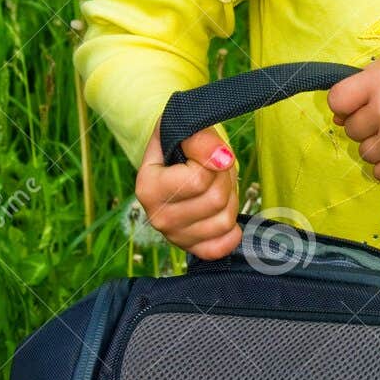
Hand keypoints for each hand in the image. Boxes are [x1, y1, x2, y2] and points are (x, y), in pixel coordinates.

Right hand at [135, 120, 242, 258]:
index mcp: (148, 188)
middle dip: (224, 177)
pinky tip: (221, 212)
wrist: (171, 163)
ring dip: (230, 197)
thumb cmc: (179, 146)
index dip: (212, 159)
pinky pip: (223, 245)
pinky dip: (231, 230)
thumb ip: (200, 140)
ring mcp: (175, 236)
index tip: (206, 151)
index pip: (198, 179)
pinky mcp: (192, 248)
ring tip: (215, 185)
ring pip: (225, 219)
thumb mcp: (182, 131)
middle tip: (215, 167)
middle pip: (215, 199)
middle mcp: (158, 217)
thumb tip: (222, 158)